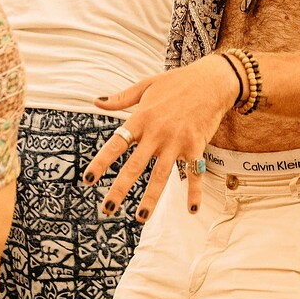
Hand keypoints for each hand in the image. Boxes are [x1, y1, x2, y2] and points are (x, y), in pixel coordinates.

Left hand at [84, 56, 237, 220]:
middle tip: (107, 208)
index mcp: (142, 118)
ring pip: (161, 175)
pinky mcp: (196, 146)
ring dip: (151, 198)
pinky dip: (194, 192)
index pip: (116, 143)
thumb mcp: (146, 85)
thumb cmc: (177, 82)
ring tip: (140, 217)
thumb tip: (96, 101)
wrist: (212, 80)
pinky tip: (192, 210)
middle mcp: (157, 133)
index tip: (88, 180)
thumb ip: (121, 98)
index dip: (101, 162)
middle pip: (135, 166)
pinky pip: (194, 173)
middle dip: (120, 189)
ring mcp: (177, 141)